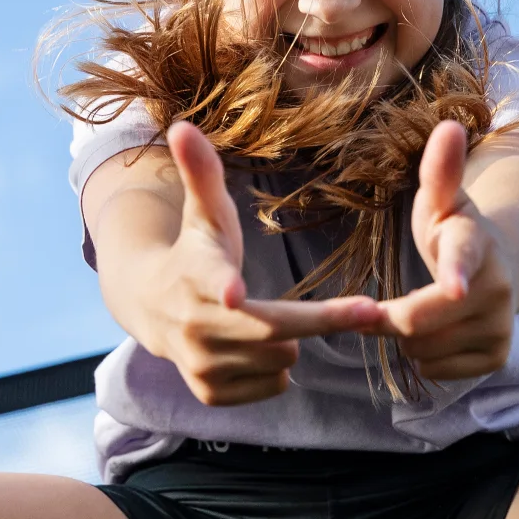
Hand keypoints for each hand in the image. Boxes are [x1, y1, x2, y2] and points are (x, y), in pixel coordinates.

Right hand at [151, 122, 382, 405]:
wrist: (150, 306)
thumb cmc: (194, 249)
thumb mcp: (203, 211)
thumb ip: (201, 171)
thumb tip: (182, 124)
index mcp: (195, 276)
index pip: (214, 282)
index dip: (223, 287)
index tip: (233, 292)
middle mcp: (193, 326)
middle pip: (276, 331)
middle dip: (323, 319)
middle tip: (368, 311)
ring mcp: (199, 365)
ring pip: (282, 361)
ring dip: (289, 343)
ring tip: (269, 323)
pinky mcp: (209, 393)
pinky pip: (275, 386)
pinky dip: (276, 368)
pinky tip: (257, 349)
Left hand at [374, 121, 516, 381]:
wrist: (498, 269)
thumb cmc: (454, 231)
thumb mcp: (441, 201)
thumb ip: (439, 170)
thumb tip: (449, 126)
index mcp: (476, 244)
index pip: (464, 259)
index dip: (456, 273)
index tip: (453, 287)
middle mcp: (497, 288)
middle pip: (418, 321)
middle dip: (389, 316)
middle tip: (379, 305)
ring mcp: (502, 326)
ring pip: (424, 351)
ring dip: (408, 337)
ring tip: (423, 310)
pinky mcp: (497, 357)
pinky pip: (436, 372)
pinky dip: (426, 357)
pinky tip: (439, 333)